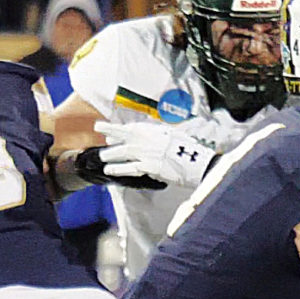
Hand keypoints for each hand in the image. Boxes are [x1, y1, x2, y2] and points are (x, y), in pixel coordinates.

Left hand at [98, 118, 219, 190]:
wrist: (196, 162)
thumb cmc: (189, 150)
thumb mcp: (174, 137)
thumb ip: (160, 137)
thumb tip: (154, 137)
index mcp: (153, 130)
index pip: (130, 128)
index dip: (116, 130)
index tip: (107, 132)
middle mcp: (146, 139)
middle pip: (121, 135)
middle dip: (109, 135)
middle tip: (103, 140)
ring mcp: (145, 152)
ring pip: (121, 151)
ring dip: (110, 155)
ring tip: (103, 158)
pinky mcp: (147, 166)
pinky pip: (128, 167)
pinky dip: (117, 169)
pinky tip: (109, 171)